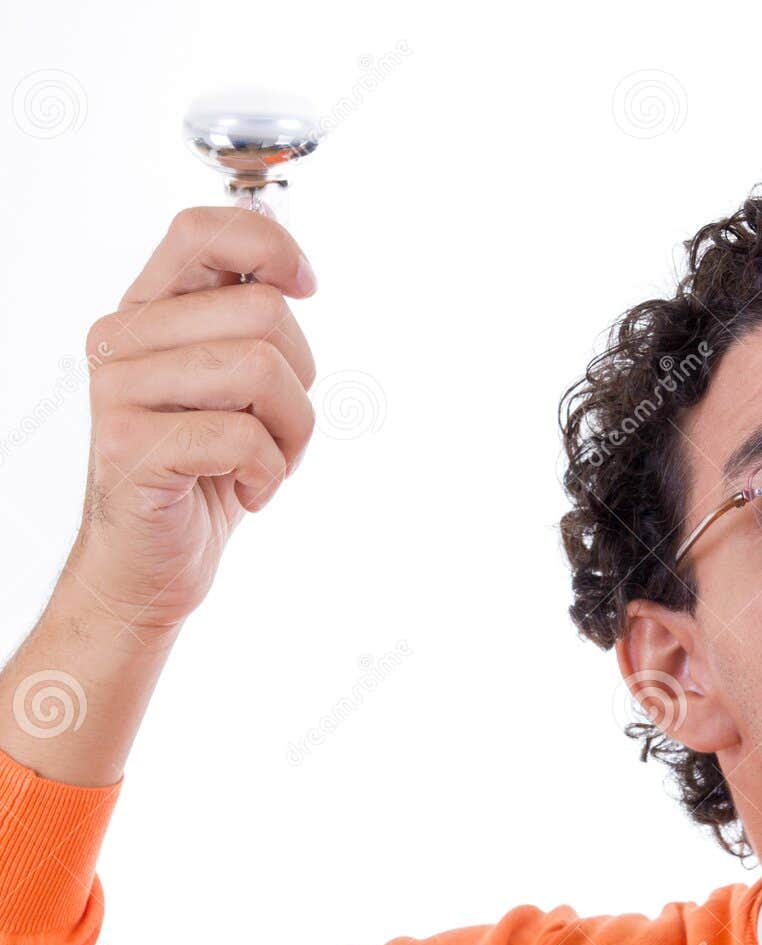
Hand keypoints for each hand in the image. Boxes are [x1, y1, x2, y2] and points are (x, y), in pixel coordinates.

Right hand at [66, 206, 317, 635]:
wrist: (149, 563)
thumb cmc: (203, 471)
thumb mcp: (234, 386)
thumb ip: (248, 325)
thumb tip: (295, 272)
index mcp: (151, 310)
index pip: (203, 230)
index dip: (270, 245)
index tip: (307, 288)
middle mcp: (124, 338)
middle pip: (264, 312)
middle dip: (302, 380)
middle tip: (278, 429)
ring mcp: (120, 390)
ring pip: (262, 370)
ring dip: (292, 433)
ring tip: (263, 463)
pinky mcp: (131, 445)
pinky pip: (243, 437)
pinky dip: (268, 474)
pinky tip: (246, 491)